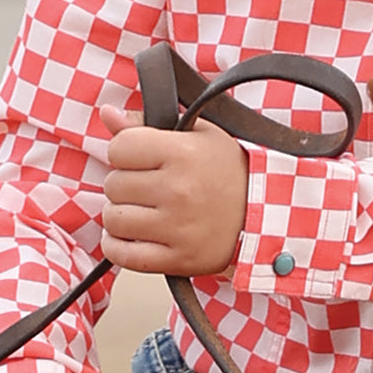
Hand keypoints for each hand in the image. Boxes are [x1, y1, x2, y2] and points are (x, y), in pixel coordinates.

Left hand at [100, 105, 247, 275]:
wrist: (265, 211)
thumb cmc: (229, 169)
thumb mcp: (197, 133)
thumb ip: (146, 123)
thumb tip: (107, 114)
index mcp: (183, 153)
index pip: (119, 148)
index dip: (126, 151)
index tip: (142, 157)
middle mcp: (178, 190)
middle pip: (113, 184)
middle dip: (126, 182)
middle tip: (149, 184)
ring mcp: (176, 228)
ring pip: (113, 219)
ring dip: (122, 214)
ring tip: (145, 209)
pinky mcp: (176, 259)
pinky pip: (121, 255)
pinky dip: (119, 245)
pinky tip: (135, 234)